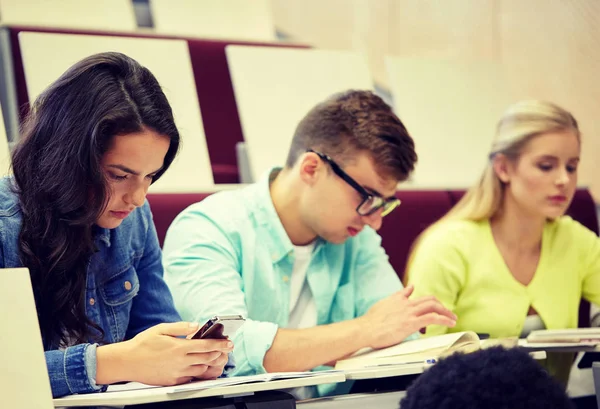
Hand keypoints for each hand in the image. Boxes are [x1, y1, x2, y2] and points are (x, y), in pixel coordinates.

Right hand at [96, 322, 232, 385]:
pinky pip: (191, 377)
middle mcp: (180, 361)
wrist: (127, 362)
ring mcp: (177, 373)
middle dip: (219, 353)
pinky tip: (197, 365)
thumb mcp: (161, 329)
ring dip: (209, 362)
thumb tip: (197, 325)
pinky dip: (197, 371)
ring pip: (201, 369)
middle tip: (226, 349)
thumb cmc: (142, 344)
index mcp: (179, 347)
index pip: (206, 346)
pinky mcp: (173, 381)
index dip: (220, 344)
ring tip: (212, 356)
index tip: (229, 343)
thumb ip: (181, 327)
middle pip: (207, 358)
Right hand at [359, 285, 456, 348]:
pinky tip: (450, 323)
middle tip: (447, 313)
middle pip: (429, 299)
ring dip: (446, 312)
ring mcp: (409, 312)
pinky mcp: (411, 322)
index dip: (423, 300)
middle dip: (440, 306)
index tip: (431, 305)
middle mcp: (405, 303)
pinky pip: (432, 318)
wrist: (365, 329)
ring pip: (433, 306)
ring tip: (452, 319)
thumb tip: (407, 289)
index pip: (414, 294)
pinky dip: (444, 319)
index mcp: (397, 299)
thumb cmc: (370, 322)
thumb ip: (395, 297)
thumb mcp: (382, 304)